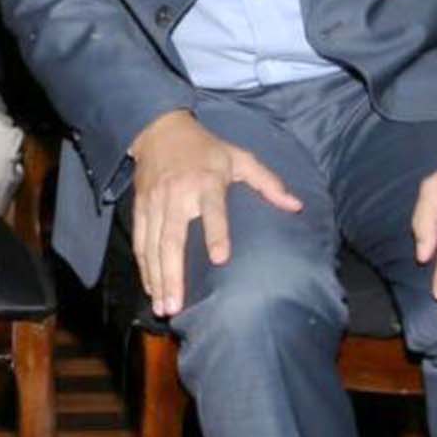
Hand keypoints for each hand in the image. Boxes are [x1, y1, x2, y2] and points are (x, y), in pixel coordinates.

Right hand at [128, 110, 303, 317]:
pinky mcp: (140, 207)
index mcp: (207, 181)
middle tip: (176, 306)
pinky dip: (144, 267)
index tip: (219, 258)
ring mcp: (155, 203)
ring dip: (157, 279)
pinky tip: (150, 289)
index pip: (213, 209)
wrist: (159, 130)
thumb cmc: (206, 149)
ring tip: (163, 307)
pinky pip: (140, 242)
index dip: (215, 233)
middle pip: (173, 239)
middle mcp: (178, 194)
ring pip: (152, 246)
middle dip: (173, 274)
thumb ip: (268, 182)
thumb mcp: (240, 158)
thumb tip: (296, 206)